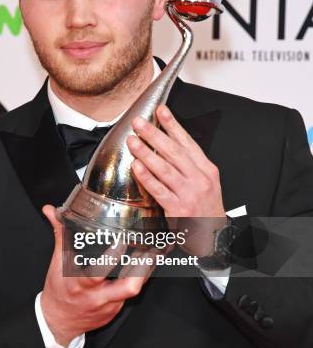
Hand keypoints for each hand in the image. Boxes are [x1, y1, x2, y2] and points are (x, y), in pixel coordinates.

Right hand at [40, 205, 152, 346]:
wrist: (59, 322)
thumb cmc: (59, 291)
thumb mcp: (57, 263)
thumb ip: (60, 234)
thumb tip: (51, 211)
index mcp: (81, 284)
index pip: (100, 271)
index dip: (114, 255)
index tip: (122, 239)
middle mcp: (98, 297)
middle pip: (129, 287)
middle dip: (143, 267)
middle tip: (151, 247)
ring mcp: (110, 306)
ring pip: (135, 289)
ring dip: (146, 270)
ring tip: (154, 251)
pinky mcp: (116, 311)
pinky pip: (131, 294)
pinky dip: (139, 278)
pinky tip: (145, 264)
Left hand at [127, 104, 225, 256]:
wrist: (215, 237)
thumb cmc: (207, 208)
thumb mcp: (207, 182)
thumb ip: (190, 164)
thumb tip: (169, 143)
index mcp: (207, 170)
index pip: (188, 142)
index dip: (173, 125)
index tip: (161, 110)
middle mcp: (199, 179)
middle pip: (174, 152)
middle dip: (154, 135)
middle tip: (139, 123)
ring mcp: (189, 194)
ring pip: (164, 168)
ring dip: (146, 153)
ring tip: (132, 141)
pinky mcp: (178, 209)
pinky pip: (158, 189)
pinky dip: (147, 177)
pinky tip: (137, 166)